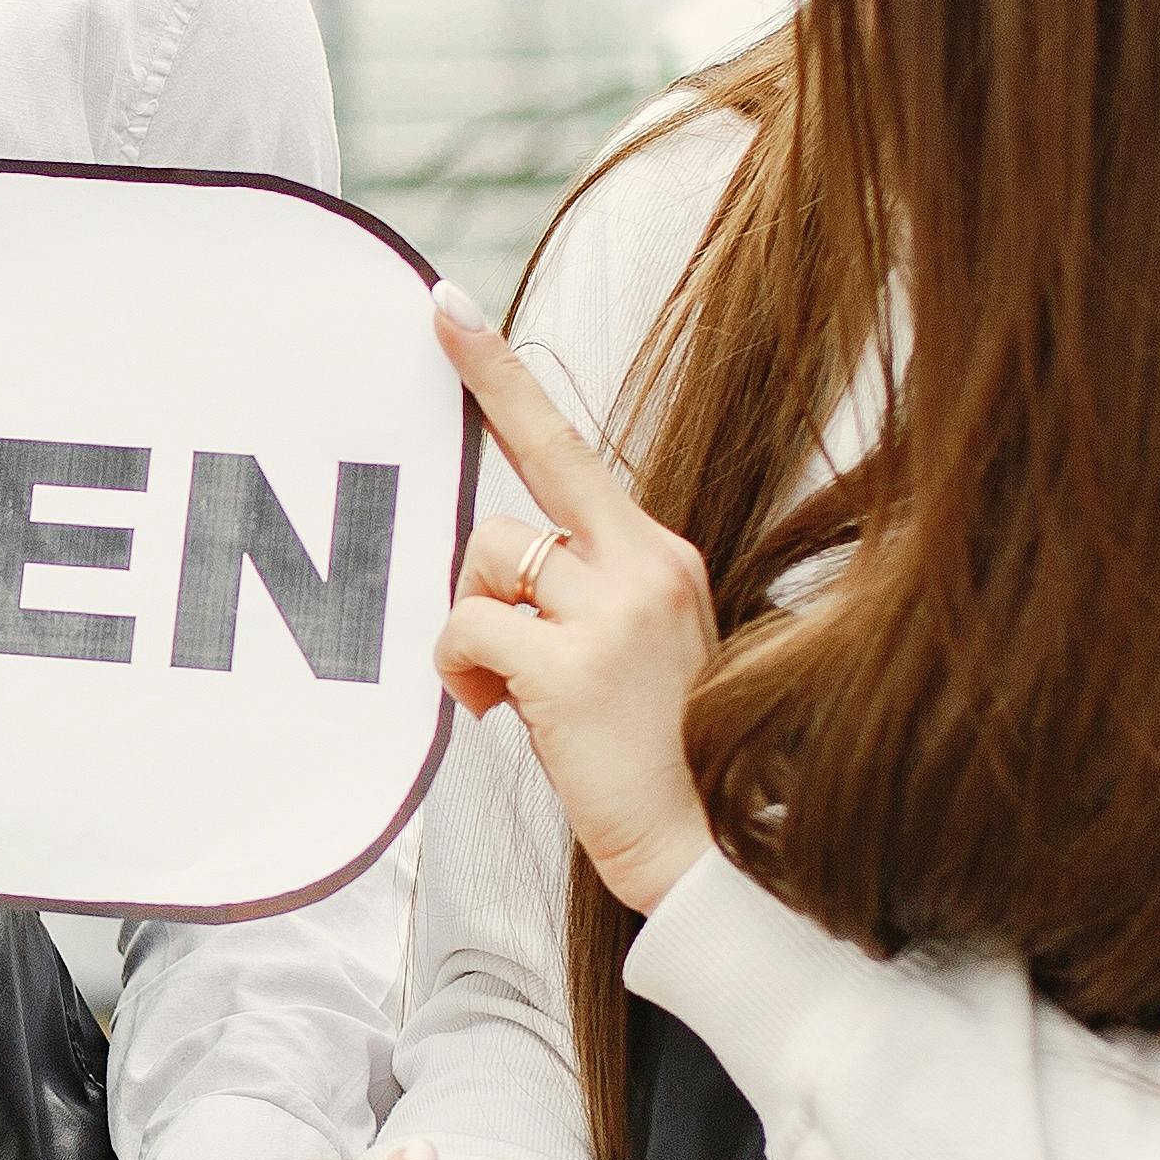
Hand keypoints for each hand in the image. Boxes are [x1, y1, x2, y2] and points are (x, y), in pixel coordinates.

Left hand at [430, 287, 723, 914]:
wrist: (712, 847)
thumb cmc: (668, 755)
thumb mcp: (643, 651)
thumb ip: (589, 596)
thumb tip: (504, 580)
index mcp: (660, 557)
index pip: (567, 448)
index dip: (499, 377)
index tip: (447, 311)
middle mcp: (644, 566)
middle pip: (511, 511)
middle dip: (478, 567)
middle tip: (469, 588)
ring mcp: (611, 613)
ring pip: (484, 566)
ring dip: (478, 632)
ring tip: (516, 697)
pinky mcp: (570, 667)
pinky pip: (468, 630)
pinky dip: (461, 672)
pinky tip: (497, 713)